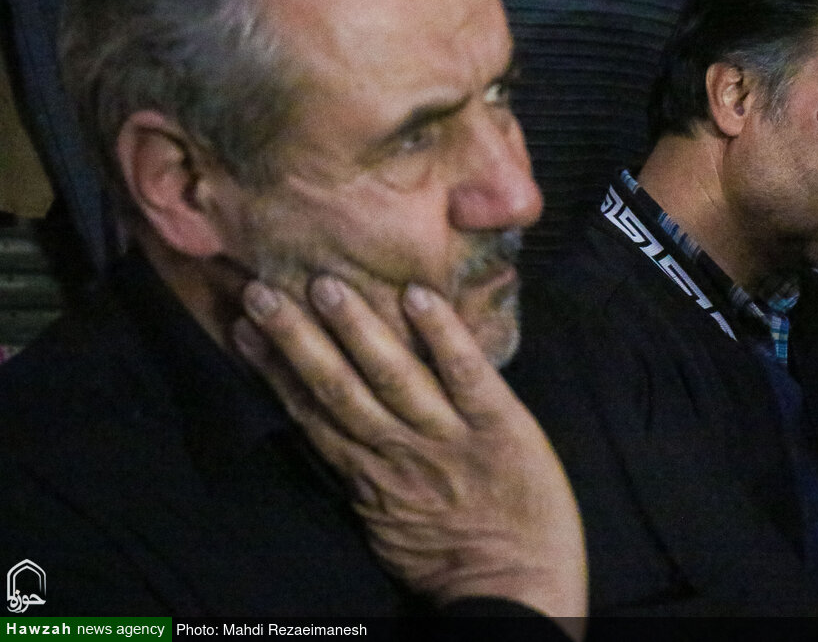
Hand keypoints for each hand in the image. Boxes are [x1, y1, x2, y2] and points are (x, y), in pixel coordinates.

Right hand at [232, 276, 586, 635]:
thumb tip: (331, 433)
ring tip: (326, 285)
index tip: (240, 329)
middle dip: (297, 340)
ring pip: (394, 376)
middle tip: (261, 292)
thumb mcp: (387, 523)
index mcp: (367, 475)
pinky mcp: (501, 427)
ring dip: (358, 328)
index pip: (310, 413)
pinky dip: (443, 336)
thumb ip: (362, 474)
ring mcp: (449, 438)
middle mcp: (398, 451)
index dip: (273, 371)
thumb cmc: (450, 558)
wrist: (518, 590)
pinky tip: (419, 296)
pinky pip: (467, 374)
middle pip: (338, 389)